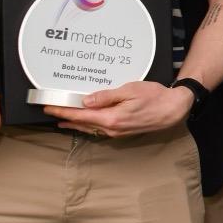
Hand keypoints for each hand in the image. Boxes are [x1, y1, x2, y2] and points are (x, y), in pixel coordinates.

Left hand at [47, 80, 193, 138]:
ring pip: (90, 128)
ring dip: (75, 124)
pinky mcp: (122, 131)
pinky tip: (85, 122)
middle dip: (65, 118)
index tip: (49, 108)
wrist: (173, 109)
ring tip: (62, 120)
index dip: (62, 112)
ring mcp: (117, 132)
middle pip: (82, 124)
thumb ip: (106, 96)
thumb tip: (85, 100)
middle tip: (50, 112)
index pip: (80, 116)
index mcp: (111, 118)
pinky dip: (87, 125)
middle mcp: (112, 129)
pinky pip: (99, 129)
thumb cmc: (155, 97)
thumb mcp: (130, 90)